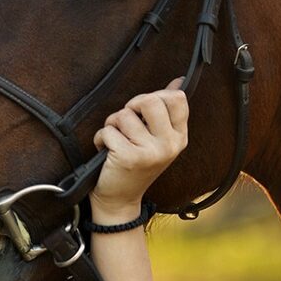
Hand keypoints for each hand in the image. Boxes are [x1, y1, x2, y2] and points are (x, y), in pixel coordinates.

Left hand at [91, 78, 189, 221]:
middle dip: (130, 107)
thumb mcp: (157, 138)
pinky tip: (107, 152)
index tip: (144, 111)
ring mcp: (150, 151)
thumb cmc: (135, 164)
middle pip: (149, 99)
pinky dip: (101, 138)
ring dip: (112, 125)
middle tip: (126, 123)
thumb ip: (166, 111)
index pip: (177, 98)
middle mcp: (169, 144)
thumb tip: (177, 81)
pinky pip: (107, 131)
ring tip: (117, 141)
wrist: (120, 199)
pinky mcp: (129, 157)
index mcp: (179, 136)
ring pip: (123, 115)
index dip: (155, 96)